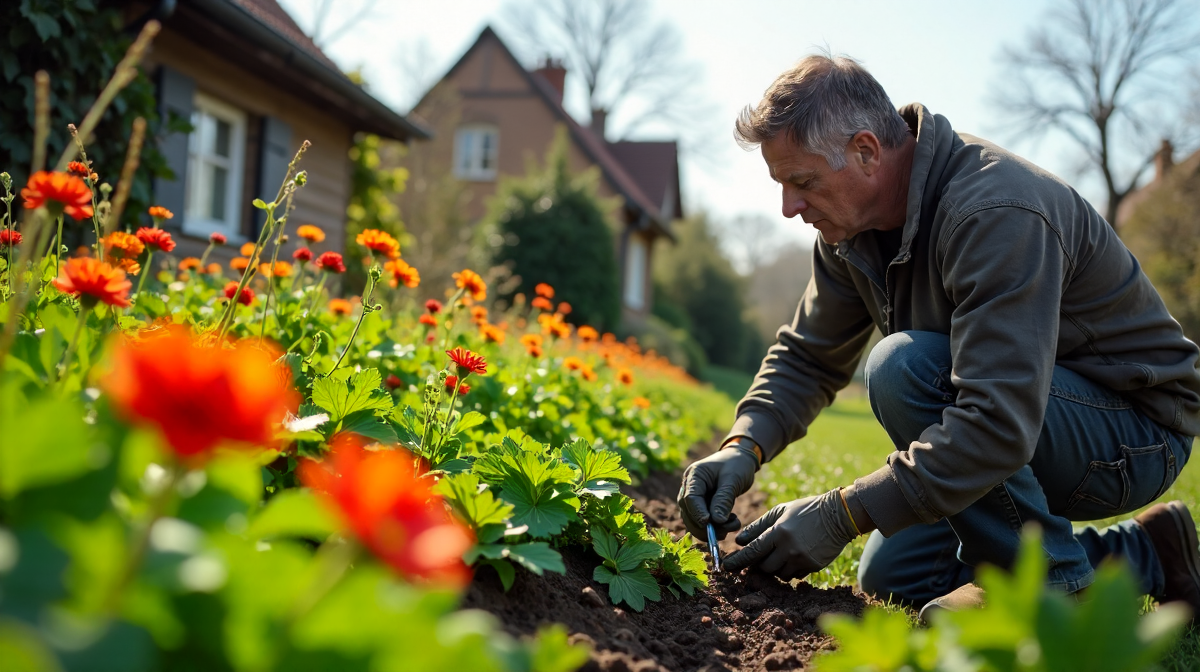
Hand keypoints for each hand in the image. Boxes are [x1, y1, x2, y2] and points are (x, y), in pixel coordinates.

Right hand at [676, 441, 758, 538]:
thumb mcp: (733, 480)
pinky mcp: (701, 505)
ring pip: (693, 521)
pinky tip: (730, 524)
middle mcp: (689, 487)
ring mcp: (693, 497)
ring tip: (732, 525)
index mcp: (694, 475)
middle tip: (727, 530)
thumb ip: (723, 499)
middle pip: (688, 512)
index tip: (709, 523)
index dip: (698, 513)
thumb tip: (716, 521)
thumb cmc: (737, 465)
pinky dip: (714, 528)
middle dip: (705, 526)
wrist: (740, 459)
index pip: (690, 498)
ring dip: (711, 529)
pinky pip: (702, 522)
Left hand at [722, 488, 857, 579]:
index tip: (726, 566)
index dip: (738, 561)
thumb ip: (758, 526)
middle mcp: (789, 549)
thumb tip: (739, 541)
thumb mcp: (780, 511)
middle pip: (764, 568)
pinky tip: (796, 555)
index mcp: (779, 532)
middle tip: (761, 556)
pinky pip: (795, 575)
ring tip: (782, 552)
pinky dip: (791, 569)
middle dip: (759, 564)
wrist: (838, 516)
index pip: (752, 551)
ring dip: (776, 567)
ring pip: (779, 574)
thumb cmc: (805, 510)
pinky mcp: (813, 567)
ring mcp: (802, 559)